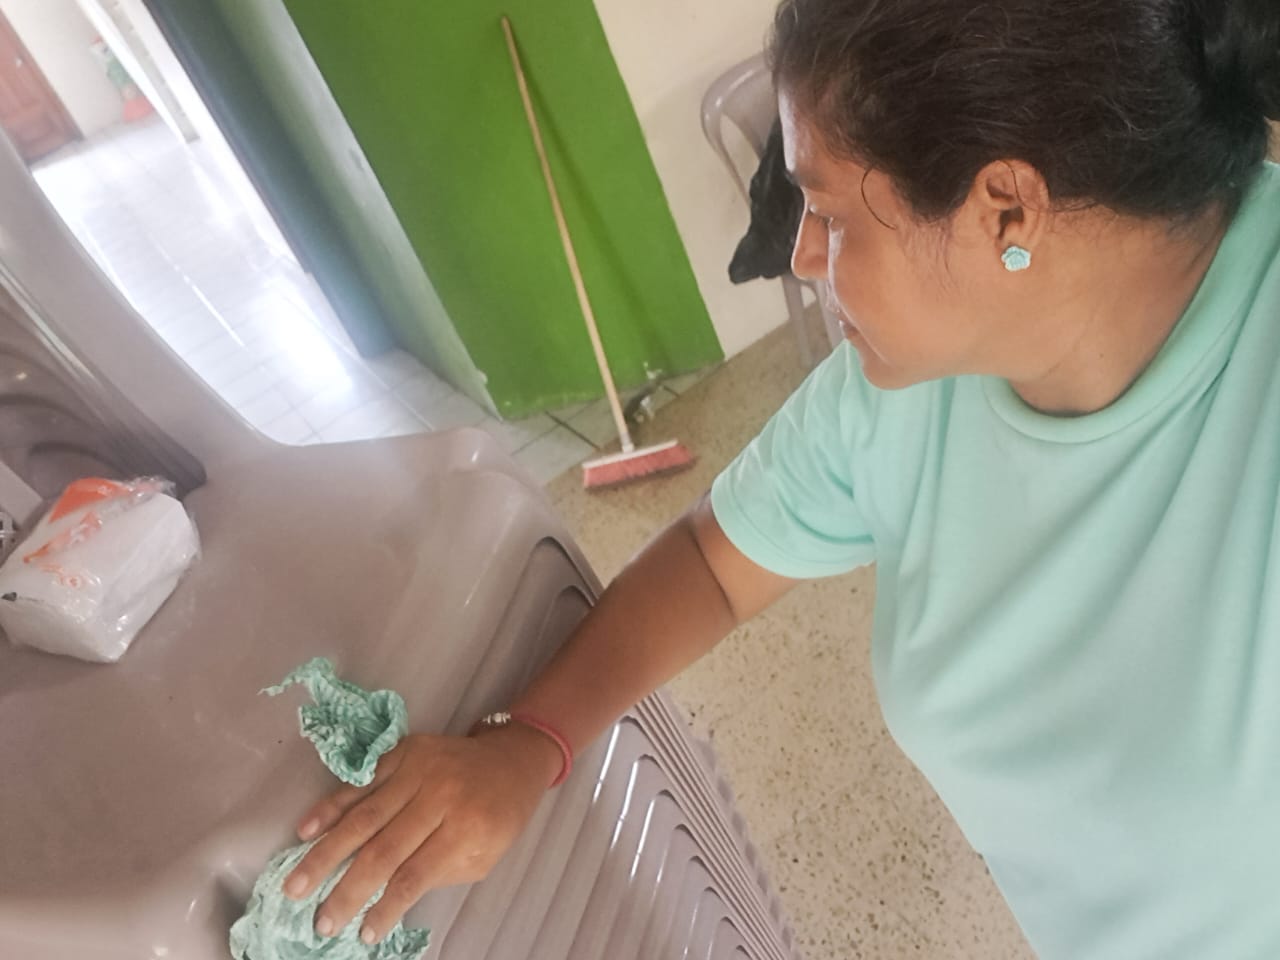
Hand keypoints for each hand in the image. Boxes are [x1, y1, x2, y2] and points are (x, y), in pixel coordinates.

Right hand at [282, 725, 560, 942]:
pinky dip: (330, 807)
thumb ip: (437, 874)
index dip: (385, 907)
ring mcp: (418, 770)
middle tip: (319, 921)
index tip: (361, 934)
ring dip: (325, 854)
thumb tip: (384, 897)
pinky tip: (306, 830)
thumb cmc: (499, 816)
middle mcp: (440, 797)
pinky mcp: (403, 752)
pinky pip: (361, 782)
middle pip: (383, 850)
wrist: (512, 758)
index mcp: (466, 829)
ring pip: (363, 817)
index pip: (415, 875)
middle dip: (347, 890)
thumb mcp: (484, 856)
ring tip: (295, 884)